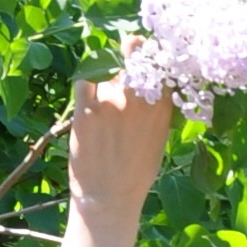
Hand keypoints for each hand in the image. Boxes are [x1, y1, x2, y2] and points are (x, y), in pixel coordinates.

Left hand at [69, 37, 173, 225]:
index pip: (160, 63)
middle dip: (131, 48)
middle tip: (128, 49)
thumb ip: (156, 110)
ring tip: (105, 91)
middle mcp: (138, 99)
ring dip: (106, 70)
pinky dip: (86, 80)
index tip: (148, 52)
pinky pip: (84, 79)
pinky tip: (89, 92)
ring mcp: (111, 102)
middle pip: (135, 52)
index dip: (153, 53)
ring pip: (106, 66)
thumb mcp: (158, 140)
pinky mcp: (86, 109)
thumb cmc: (135, 174)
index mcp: (161, 108)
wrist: (108, 198)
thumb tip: (151, 85)